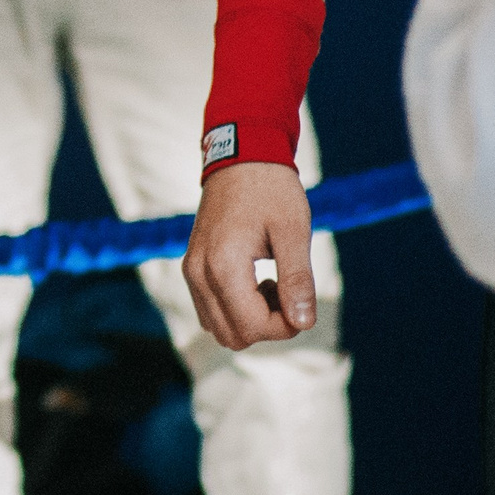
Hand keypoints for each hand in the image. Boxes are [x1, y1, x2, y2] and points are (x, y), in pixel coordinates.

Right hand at [182, 161, 316, 348]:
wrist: (240, 158)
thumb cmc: (271, 191)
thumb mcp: (293, 231)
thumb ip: (297, 279)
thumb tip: (303, 324)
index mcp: (223, 265)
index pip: (253, 327)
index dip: (286, 326)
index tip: (302, 300)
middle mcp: (198, 272)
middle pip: (233, 336)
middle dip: (268, 326)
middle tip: (288, 292)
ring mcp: (191, 270)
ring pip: (218, 328)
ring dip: (250, 320)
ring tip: (271, 285)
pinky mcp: (192, 266)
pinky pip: (209, 310)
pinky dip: (235, 309)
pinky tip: (254, 282)